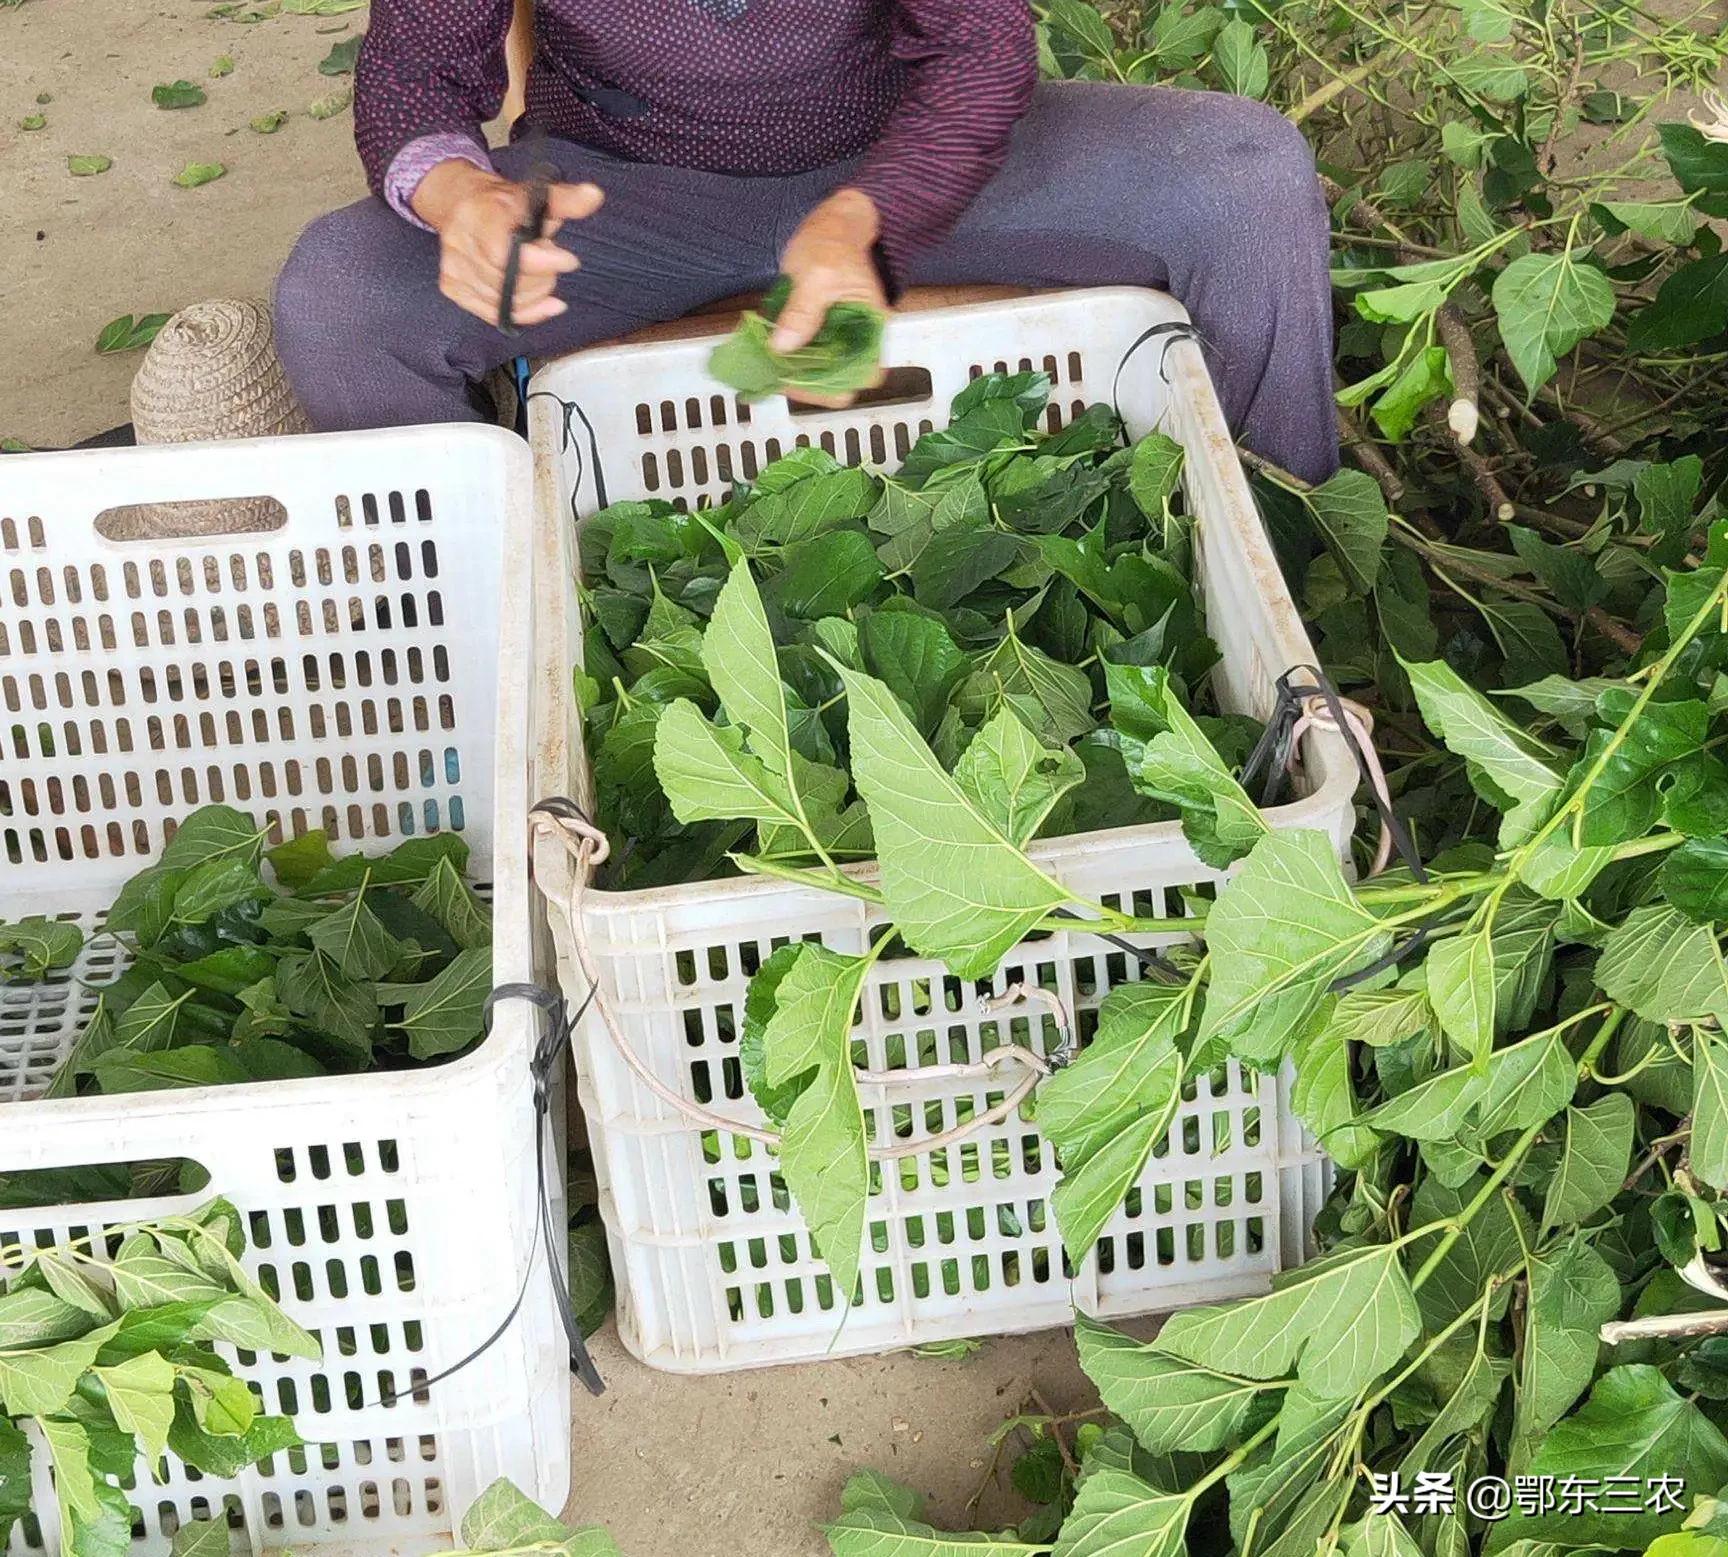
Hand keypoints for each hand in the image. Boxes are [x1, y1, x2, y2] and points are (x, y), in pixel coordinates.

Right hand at [412, 159, 604, 328]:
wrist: (459, 204)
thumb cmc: (502, 203)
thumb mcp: (534, 195)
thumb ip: (564, 200)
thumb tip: (593, 195)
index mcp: (480, 217)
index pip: (506, 255)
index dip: (542, 263)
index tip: (568, 260)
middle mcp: (461, 244)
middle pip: (512, 283)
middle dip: (543, 276)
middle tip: (551, 261)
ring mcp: (455, 270)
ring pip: (508, 302)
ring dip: (537, 293)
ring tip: (541, 274)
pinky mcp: (455, 290)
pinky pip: (497, 315)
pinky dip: (528, 313)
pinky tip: (546, 303)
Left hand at [774, 187, 889, 406]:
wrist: (832, 220)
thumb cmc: (833, 240)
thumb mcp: (817, 274)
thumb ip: (802, 312)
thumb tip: (783, 348)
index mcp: (872, 328)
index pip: (864, 375)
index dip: (835, 386)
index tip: (801, 380)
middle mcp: (859, 338)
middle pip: (839, 380)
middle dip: (807, 382)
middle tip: (774, 374)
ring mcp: (840, 336)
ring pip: (820, 370)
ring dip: (794, 372)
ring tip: (767, 365)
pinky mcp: (822, 329)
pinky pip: (807, 352)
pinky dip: (788, 355)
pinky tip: (768, 350)